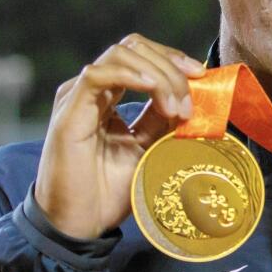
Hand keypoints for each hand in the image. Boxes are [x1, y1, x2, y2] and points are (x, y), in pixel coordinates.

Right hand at [34, 34, 205, 238]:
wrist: (79, 223)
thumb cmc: (109, 190)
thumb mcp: (149, 148)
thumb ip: (165, 120)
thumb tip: (195, 98)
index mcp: (109, 96)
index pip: (142, 56)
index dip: (174, 60)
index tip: (203, 77)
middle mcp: (92, 90)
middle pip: (134, 48)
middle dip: (171, 66)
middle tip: (192, 98)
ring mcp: (77, 97)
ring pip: (120, 55)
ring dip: (159, 75)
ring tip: (177, 109)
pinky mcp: (69, 111)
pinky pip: (97, 75)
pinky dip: (130, 76)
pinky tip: (153, 89)